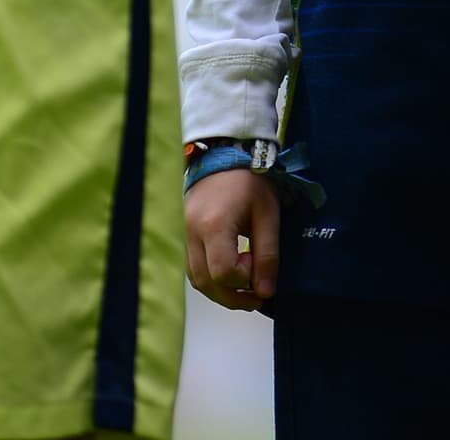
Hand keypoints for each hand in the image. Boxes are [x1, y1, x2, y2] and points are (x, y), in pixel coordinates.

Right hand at [185, 168, 281, 310]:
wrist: (226, 153)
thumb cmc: (249, 181)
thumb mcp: (268, 215)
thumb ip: (268, 255)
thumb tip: (265, 292)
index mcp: (214, 224)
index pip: (222, 272)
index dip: (243, 279)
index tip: (257, 264)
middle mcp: (191, 232)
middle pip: (205, 282)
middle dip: (232, 297)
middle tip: (256, 297)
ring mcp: (182, 233)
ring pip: (195, 278)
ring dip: (219, 291)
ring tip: (244, 290)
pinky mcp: (182, 233)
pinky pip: (191, 266)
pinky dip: (209, 278)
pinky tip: (228, 274)